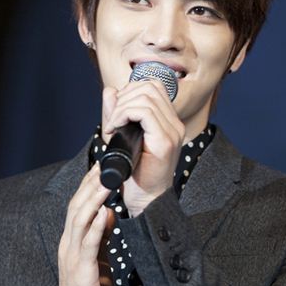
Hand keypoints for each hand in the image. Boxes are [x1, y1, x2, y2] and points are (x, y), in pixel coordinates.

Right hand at [58, 163, 113, 285]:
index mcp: (72, 240)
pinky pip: (88, 244)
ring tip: (106, 181)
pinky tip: (104, 213)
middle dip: (90, 184)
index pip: (77, 206)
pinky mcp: (81, 270)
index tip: (101, 166)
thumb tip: (108, 212)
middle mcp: (68, 244)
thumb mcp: (97, 258)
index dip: (88, 185)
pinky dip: (96, 226)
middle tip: (104, 164)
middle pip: (76, 207)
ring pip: (80, 220)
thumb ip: (100, 236)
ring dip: (94, 199)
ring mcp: (72, 256)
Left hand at [102, 80, 184, 215]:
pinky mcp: (164, 142)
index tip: (116, 111)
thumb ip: (116, 112)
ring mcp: (173, 132)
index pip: (154, 87)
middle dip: (123, 97)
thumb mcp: (122, 136)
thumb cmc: (135, 172)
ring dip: (120, 108)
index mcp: (169, 121)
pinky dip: (123, 115)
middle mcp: (175, 124)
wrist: (145, 199)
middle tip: (112, 119)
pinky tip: (114, 129)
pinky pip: (144, 112)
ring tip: (112, 125)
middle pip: (149, 87)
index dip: (130, 90)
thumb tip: (110, 91)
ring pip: (145, 97)